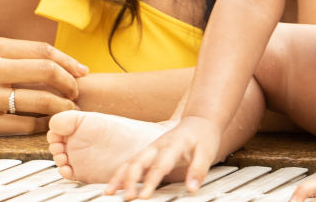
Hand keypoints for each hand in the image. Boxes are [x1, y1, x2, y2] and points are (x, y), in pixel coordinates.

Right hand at [0, 37, 87, 134]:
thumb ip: (16, 54)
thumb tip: (57, 62)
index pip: (43, 50)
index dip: (68, 62)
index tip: (81, 72)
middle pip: (47, 71)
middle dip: (70, 83)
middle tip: (76, 91)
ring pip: (40, 101)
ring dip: (62, 107)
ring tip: (68, 109)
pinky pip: (24, 125)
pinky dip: (41, 125)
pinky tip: (45, 124)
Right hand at [103, 115, 220, 198]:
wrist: (199, 121)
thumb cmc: (203, 137)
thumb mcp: (207, 153)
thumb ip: (198, 170)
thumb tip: (191, 189)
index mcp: (173, 145)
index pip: (160, 165)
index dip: (151, 181)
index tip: (144, 196)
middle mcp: (158, 145)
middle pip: (139, 161)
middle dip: (130, 180)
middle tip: (127, 197)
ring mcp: (150, 148)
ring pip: (130, 161)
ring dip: (119, 177)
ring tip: (109, 192)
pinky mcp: (147, 152)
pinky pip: (130, 163)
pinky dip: (119, 174)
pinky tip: (112, 186)